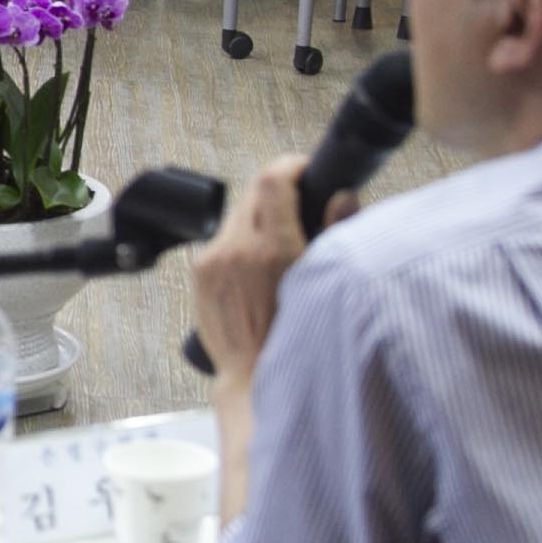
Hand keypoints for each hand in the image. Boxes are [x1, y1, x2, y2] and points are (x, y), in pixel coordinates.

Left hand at [191, 154, 328, 384]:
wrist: (254, 377)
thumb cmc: (296, 337)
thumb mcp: (323, 283)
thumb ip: (335, 232)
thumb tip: (342, 195)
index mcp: (274, 249)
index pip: (273, 180)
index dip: (290, 165)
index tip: (303, 169)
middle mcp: (238, 249)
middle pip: (254, 192)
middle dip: (277, 190)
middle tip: (297, 202)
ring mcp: (214, 259)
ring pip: (237, 216)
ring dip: (259, 217)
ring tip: (279, 239)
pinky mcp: (199, 272)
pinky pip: (222, 240)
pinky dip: (241, 241)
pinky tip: (256, 265)